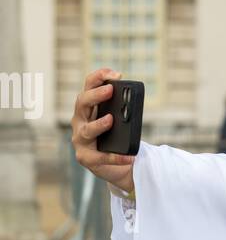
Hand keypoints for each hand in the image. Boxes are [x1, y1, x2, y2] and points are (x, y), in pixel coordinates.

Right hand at [71, 68, 135, 195]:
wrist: (115, 165)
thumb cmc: (115, 137)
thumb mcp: (119, 120)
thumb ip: (122, 109)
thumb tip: (131, 100)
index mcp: (87, 107)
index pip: (89, 86)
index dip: (99, 77)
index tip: (115, 73)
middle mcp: (80, 120)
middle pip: (82, 103)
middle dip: (95, 95)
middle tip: (110, 90)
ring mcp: (80, 139)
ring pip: (87, 130)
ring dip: (98, 124)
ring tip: (110, 120)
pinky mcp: (85, 157)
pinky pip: (100, 157)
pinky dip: (115, 157)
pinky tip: (129, 156)